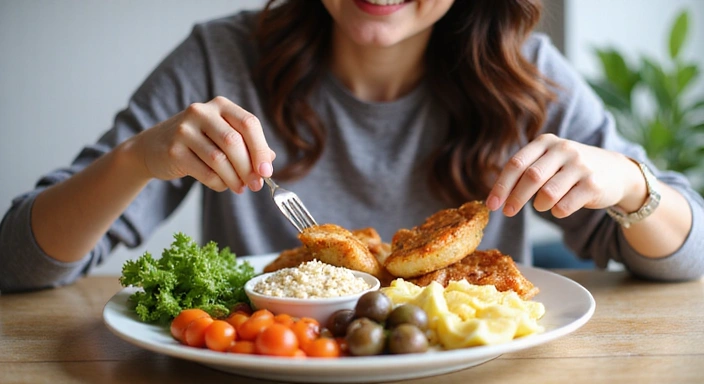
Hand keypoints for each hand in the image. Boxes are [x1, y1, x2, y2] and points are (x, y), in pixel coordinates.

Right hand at [127, 96, 275, 192]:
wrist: (153, 147)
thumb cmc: (198, 142)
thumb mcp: (223, 136)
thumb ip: (248, 145)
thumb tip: (270, 161)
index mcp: (220, 105)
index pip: (249, 124)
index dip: (261, 149)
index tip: (267, 172)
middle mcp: (201, 112)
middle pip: (234, 142)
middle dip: (249, 168)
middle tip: (256, 185)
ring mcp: (185, 130)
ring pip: (219, 159)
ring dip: (235, 179)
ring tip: (240, 188)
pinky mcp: (173, 150)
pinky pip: (205, 172)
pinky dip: (218, 183)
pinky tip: (222, 185)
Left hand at [486, 134, 644, 217]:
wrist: (615, 172)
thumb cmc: (570, 170)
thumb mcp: (548, 162)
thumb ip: (524, 173)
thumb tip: (496, 198)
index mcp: (546, 142)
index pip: (516, 164)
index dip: (501, 186)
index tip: (491, 205)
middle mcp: (563, 149)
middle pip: (530, 178)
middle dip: (515, 198)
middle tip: (507, 212)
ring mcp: (580, 165)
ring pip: (547, 194)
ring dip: (539, 205)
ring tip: (542, 205)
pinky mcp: (594, 184)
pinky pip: (564, 206)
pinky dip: (557, 212)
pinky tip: (560, 208)